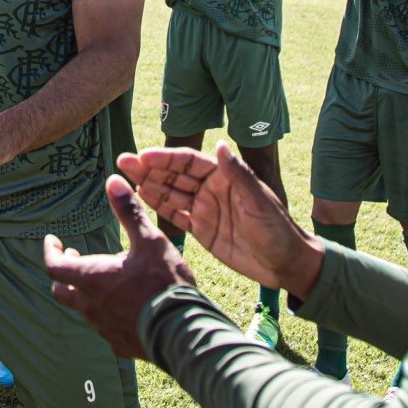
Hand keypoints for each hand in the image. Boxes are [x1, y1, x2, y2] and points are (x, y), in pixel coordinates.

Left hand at [43, 175, 194, 360]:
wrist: (182, 331)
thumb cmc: (163, 282)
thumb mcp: (149, 240)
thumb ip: (129, 212)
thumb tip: (113, 181)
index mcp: (92, 278)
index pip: (54, 266)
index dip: (50, 251)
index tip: (53, 241)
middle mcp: (91, 306)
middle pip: (61, 291)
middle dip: (63, 273)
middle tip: (75, 258)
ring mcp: (104, 328)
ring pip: (84, 309)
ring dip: (87, 292)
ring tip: (105, 279)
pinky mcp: (120, 344)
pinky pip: (106, 328)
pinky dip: (107, 314)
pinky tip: (123, 308)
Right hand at [120, 141, 323, 297]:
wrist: (284, 263)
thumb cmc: (277, 229)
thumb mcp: (257, 201)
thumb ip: (238, 174)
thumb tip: (221, 144)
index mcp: (225, 176)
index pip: (189, 161)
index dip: (165, 158)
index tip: (143, 156)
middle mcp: (211, 189)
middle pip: (174, 175)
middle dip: (149, 168)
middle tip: (123, 161)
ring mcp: (205, 210)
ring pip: (171, 193)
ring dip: (149, 184)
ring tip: (125, 177)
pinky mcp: (202, 230)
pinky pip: (176, 215)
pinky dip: (159, 207)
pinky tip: (141, 198)